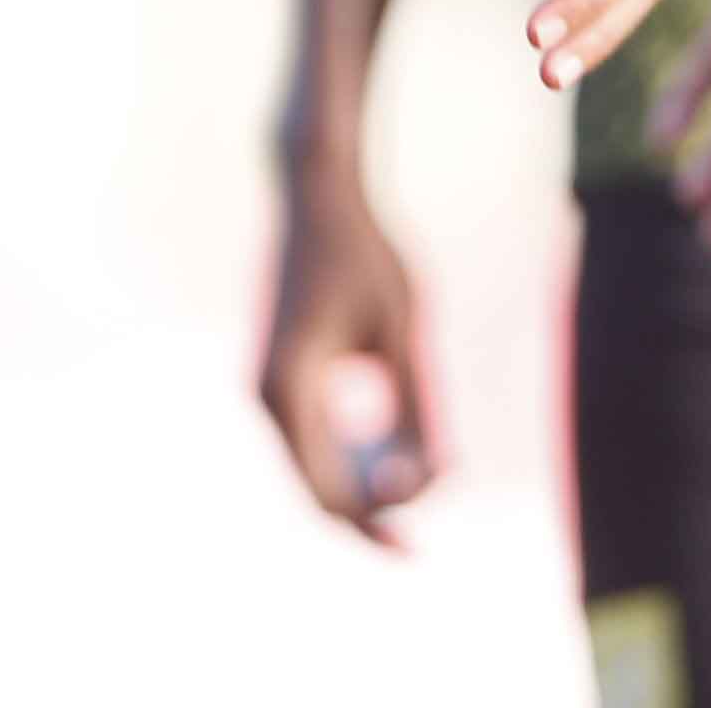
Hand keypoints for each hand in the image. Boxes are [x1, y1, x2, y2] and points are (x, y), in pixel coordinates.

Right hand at [258, 164, 436, 537]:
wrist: (316, 192)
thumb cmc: (364, 253)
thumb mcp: (403, 331)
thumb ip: (416, 407)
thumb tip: (434, 477)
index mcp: (290, 387)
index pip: (331, 494)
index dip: (382, 519)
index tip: (436, 493)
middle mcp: (267, 394)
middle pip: (321, 491)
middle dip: (380, 506)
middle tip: (442, 484)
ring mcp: (269, 386)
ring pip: (317, 470)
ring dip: (370, 483)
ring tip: (429, 464)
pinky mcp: (282, 375)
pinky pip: (314, 441)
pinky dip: (356, 457)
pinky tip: (397, 447)